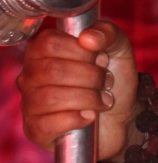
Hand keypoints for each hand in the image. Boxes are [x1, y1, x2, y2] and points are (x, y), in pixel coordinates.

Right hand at [17, 20, 139, 159]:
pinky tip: (89, 117)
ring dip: (87, 99)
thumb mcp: (118, 49)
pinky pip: (49, 123)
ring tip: (103, 101)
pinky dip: (76, 119)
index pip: (50, 42)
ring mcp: (30, 103)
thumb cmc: (113, 81)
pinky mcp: (35, 129)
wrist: (123, 117)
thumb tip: (88, 38)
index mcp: (42, 50)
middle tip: (106, 82)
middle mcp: (30, 75)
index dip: (82, 52)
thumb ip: (107, 33)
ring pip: (51, 97)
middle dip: (90, 77)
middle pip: (52, 70)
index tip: (101, 59)